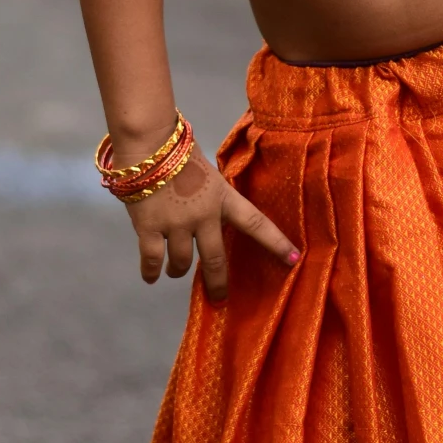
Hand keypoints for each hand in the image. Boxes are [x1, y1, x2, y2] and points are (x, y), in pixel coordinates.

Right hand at [123, 147, 298, 302]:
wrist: (148, 144)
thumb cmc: (180, 154)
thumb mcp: (209, 175)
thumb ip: (214, 197)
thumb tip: (216, 217)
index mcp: (223, 198)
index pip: (256, 223)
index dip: (276, 242)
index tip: (294, 258)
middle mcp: (204, 215)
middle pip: (215, 259)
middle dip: (218, 283)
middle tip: (220, 298)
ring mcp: (176, 224)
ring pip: (181, 262)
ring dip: (178, 271)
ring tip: (174, 272)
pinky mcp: (150, 228)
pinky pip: (152, 260)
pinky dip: (151, 272)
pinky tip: (152, 277)